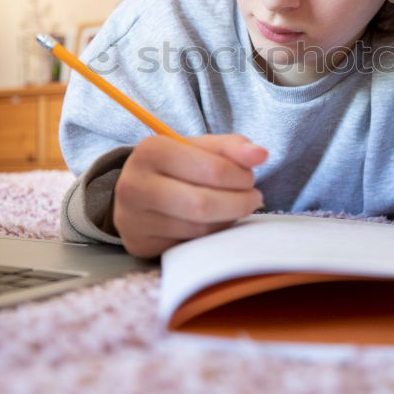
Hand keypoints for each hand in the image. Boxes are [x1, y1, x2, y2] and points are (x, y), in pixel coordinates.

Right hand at [113, 134, 267, 257]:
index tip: (250, 178)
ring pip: (198, 229)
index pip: (212, 170)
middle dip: (238, 203)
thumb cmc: (176, 165)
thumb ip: (232, 147)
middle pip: (203, 204)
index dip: (241, 177)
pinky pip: (189, 246)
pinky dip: (211, 236)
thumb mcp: (201, 147)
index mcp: (151, 151)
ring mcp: (133, 219)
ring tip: (235, 208)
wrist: (137, 190)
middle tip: (253, 198)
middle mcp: (135, 185)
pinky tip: (215, 223)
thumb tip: (260, 155)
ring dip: (227, 220)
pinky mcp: (140, 244)